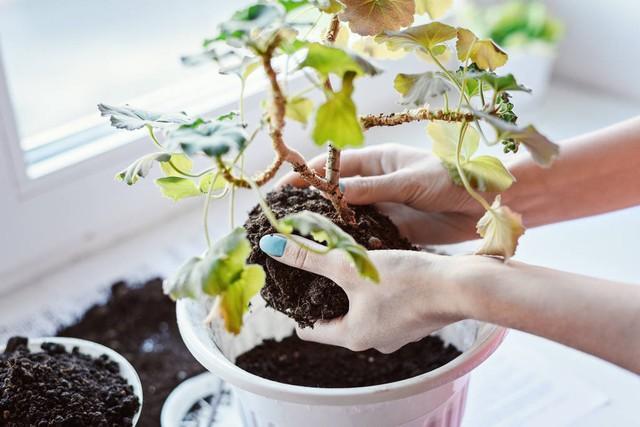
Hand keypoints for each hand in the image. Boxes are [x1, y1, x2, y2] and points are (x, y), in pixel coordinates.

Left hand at [259, 234, 465, 352]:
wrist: (463, 286)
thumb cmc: (407, 281)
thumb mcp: (352, 265)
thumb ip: (311, 256)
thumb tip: (272, 247)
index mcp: (353, 337)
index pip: (310, 330)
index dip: (296, 309)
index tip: (289, 286)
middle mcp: (374, 340)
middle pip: (335, 318)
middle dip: (323, 293)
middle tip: (314, 266)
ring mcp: (396, 330)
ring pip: (361, 309)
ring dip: (351, 287)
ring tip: (344, 261)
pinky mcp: (414, 316)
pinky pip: (383, 303)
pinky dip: (374, 286)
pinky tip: (377, 264)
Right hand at [279, 143, 486, 244]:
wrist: (487, 202)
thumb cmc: (451, 178)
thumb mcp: (409, 181)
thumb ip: (372, 188)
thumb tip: (334, 190)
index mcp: (378, 161)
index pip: (334, 166)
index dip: (308, 174)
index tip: (283, 187)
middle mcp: (376, 183)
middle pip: (336, 193)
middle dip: (312, 203)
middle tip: (286, 219)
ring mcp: (384, 207)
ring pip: (349, 217)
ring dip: (330, 226)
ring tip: (303, 240)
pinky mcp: (395, 228)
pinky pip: (367, 235)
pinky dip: (353, 243)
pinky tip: (336, 254)